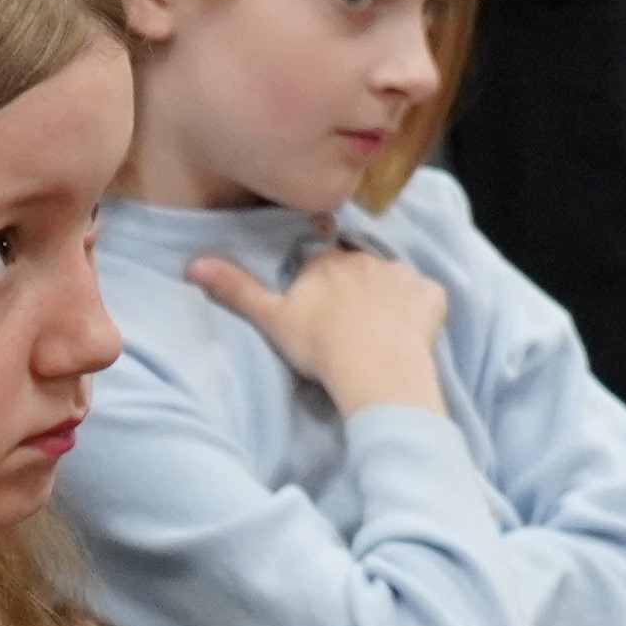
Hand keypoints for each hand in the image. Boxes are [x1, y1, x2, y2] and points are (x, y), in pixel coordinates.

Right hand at [187, 239, 449, 419]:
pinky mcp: (432, 294)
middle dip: (354, 286)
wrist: (375, 368)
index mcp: (326, 261)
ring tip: (378, 331)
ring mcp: (403, 274)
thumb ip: (236, 289)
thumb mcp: (270, 318)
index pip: (321, 260)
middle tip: (346, 321)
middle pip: (358, 265)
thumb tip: (193, 263)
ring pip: (392, 280)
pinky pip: (425, 297)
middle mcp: (366, 258)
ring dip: (386, 296)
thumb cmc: (320, 345)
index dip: (318, 280)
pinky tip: (408, 335)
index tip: (316, 306)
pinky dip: (418, 311)